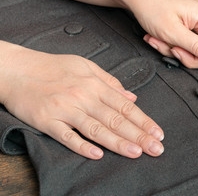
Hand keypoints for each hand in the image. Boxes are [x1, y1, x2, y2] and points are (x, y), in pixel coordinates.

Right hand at [0, 41, 163, 159]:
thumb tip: (132, 96)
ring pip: (96, 129)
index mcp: (94, 84)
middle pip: (115, 119)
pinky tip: (97, 154)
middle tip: (155, 148)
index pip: (125, 106)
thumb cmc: (52, 67)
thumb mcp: (85, 66)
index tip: (157, 133)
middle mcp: (83, 96)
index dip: (143, 121)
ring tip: (136, 152)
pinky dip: (82, 146)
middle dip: (138, 135)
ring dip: (118, 142)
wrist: (17, 70)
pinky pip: (67, 136)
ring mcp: (65, 109)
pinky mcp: (47, 120)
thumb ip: (110, 82)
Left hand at [126, 0, 197, 67]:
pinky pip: (187, 46)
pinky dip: (172, 45)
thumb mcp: (173, 31)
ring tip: (160, 39)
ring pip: (196, 52)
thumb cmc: (152, 6)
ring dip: (175, 50)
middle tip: (170, 48)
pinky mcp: (191, 27)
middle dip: (187, 56)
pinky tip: (159, 37)